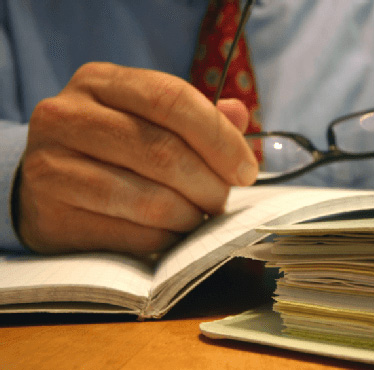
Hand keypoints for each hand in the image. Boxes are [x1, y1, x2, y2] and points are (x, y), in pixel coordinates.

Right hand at [17, 62, 257, 255]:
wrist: (46, 184)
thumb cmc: (110, 148)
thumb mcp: (146, 118)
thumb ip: (194, 116)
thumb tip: (238, 115)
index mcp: (100, 82)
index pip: (172, 98)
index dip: (220, 137)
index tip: (246, 170)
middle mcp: (68, 115)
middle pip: (163, 151)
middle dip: (209, 183)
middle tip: (222, 199)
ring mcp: (51, 165)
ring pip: (149, 198)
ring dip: (189, 215)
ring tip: (198, 216)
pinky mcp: (52, 214)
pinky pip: (132, 234)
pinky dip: (165, 238)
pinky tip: (169, 231)